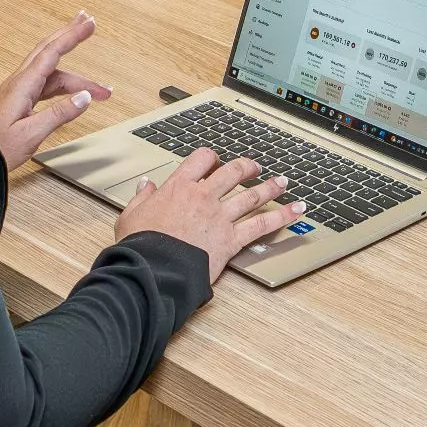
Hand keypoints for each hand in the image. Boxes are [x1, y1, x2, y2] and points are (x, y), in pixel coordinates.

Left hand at [0, 11, 113, 168]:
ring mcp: (18, 91)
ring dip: (76, 76)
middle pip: (48, 51)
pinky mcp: (18, 101)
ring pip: (51, 73)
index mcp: (23, 86)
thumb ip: (59, 114)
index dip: (72, 36)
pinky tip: (74, 93)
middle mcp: (20, 83)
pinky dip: (64, 86)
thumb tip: (84, 98)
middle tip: (88, 23)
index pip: (52, 52)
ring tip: (100, 88)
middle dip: (70, 35)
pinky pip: (46, 85)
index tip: (88, 24)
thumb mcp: (31, 134)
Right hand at [116, 148, 305, 282]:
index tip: (216, 161)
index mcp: (178, 187)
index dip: (212, 158)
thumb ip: (141, 198)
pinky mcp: (231, 239)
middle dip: (247, 168)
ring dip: (270, 187)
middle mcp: (203, 197)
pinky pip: (261, 224)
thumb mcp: (130, 215)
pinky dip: (281, 217)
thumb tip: (145, 185)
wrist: (154, 269)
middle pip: (232, 173)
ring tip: (282, 182)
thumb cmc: (140, 245)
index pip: (201, 160)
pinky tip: (296, 211)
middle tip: (255, 167)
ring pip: (252, 196)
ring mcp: (220, 217)